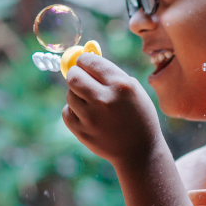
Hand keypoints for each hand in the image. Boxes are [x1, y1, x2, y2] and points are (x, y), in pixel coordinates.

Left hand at [63, 53, 163, 167]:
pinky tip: (88, 117)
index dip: (84, 61)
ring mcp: (91, 117)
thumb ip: (110, 72)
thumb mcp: (133, 89)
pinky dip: (74, 112)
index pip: (89, 61)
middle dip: (75, 74)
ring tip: (92, 104)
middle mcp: (104, 99)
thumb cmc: (137, 115)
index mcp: (120, 85)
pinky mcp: (81, 131)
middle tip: (81, 79)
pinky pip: (67, 112)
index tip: (84, 64)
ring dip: (77, 96)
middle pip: (72, 76)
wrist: (139, 151)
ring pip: (69, 95)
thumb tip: (85, 54)